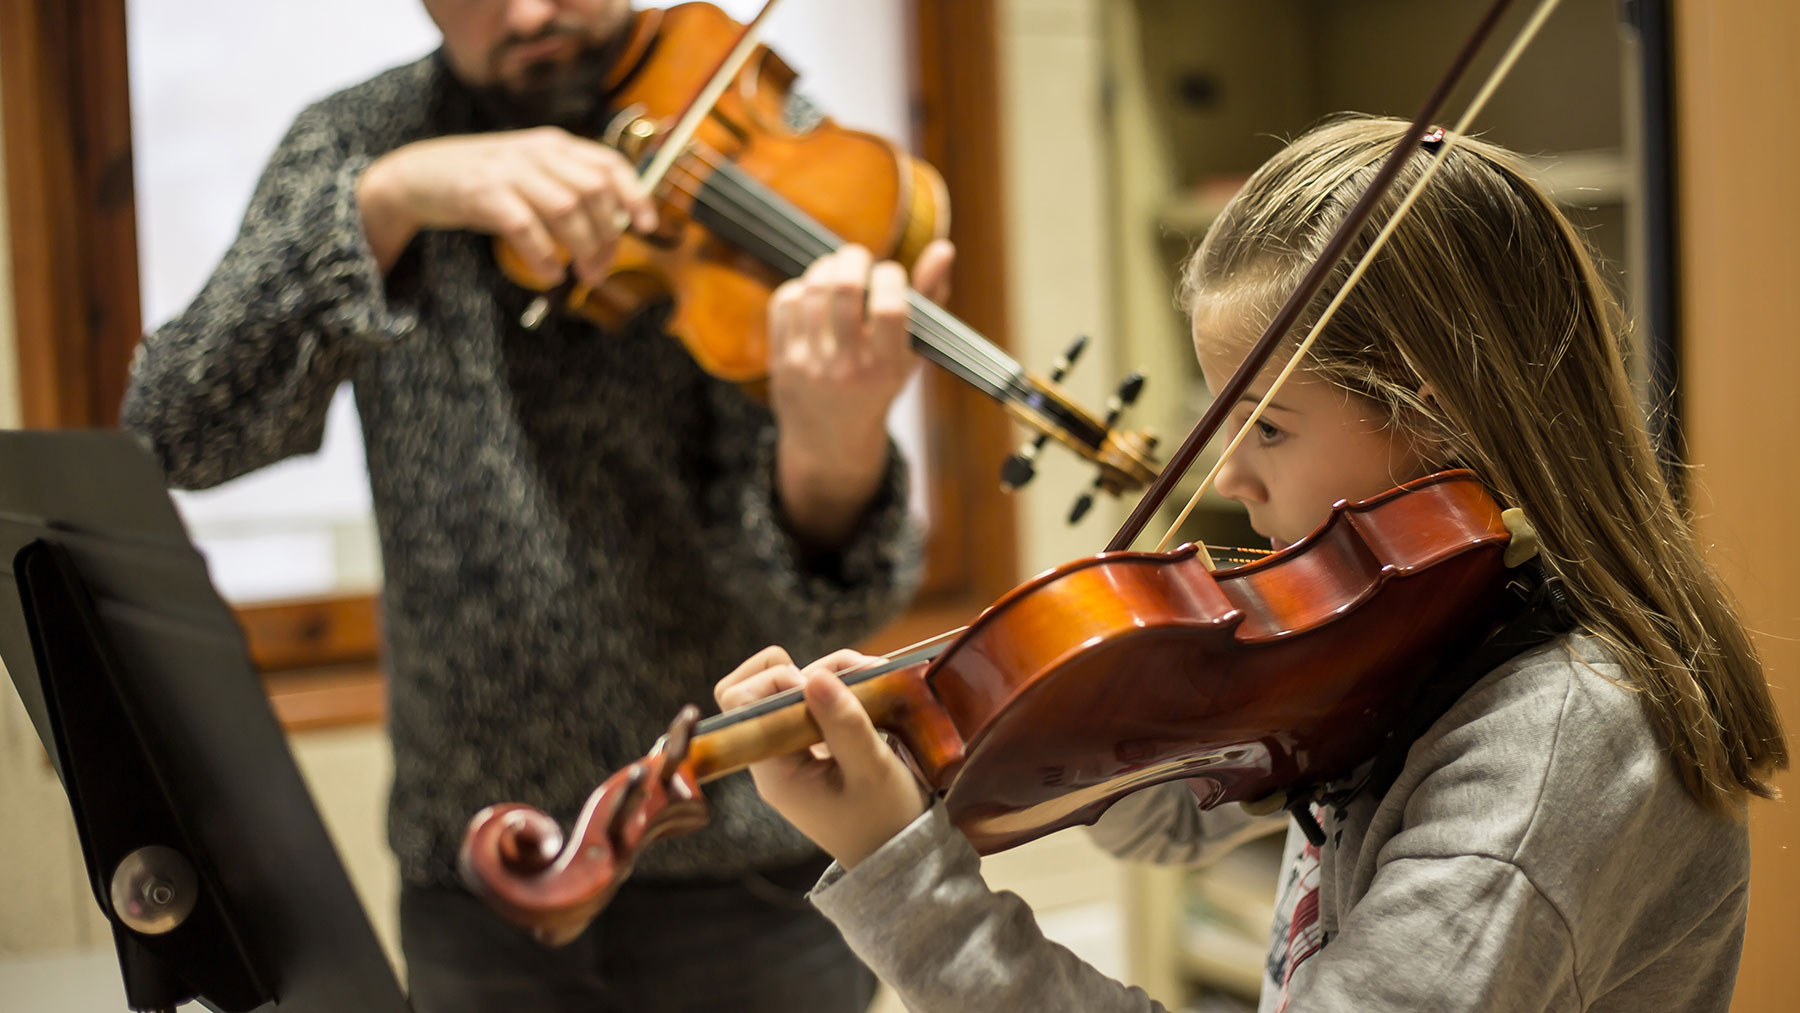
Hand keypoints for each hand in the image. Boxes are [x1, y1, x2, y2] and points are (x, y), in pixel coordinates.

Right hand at [356, 126, 658, 281]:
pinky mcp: (482, 193)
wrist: (416, 175)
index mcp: (554, 145)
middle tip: (602, 268)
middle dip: (607, 235)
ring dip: (583, 248)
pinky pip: (526, 226)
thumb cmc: (483, 182)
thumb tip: (613, 227)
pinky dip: (544, 254)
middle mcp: (536, 152)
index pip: (608, 162)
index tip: (646, 226)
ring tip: (582, 275)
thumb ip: (568, 188)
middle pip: (593, 191)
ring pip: (567, 208)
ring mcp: (509, 170)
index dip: (634, 194)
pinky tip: (549, 273)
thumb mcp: (530, 173)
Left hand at [715, 646, 928, 867]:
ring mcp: (794, 750)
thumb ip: (843, 723)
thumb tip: (815, 674)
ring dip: (832, 674)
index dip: (773, 682)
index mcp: (774, 770)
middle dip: (805, 670)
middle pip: (759, 690)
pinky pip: (816, 704)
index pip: (740, 705)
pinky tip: (872, 686)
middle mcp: (775, 756)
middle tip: (848, 678)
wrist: (898, 856)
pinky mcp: (815, 746)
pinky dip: (841, 687)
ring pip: (794, 689)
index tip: (818, 689)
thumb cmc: (885, 820)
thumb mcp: (872, 770)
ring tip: (873, 674)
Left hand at [768, 239, 954, 547]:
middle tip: (858, 258)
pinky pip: (785, 302)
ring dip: (826, 268)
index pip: (891, 307)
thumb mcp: (911, 353)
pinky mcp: (781, 360)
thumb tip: (944, 247)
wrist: (830, 441)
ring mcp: (810, 365)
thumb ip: (930, 299)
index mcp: (887, 368)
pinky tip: (812, 295)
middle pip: (845, 287)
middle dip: (853, 258)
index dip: (891, 276)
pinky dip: (800, 287)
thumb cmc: (879, 386)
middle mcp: (848, 368)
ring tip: (836, 272)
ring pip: (812, 289)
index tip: (890, 275)